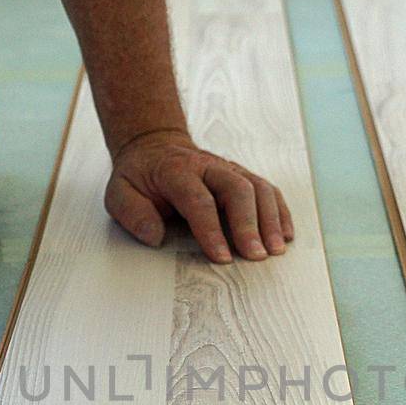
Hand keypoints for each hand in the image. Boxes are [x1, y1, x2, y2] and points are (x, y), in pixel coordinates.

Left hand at [105, 129, 294, 262]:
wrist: (154, 147)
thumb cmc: (140, 176)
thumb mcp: (120, 193)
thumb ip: (133, 214)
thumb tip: (154, 236)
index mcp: (176, 171)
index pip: (199, 200)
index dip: (212, 230)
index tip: (222, 257)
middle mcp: (207, 166)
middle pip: (237, 189)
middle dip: (249, 224)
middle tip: (256, 255)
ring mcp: (228, 169)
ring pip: (258, 188)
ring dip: (271, 219)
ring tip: (276, 249)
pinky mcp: (242, 176)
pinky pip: (267, 191)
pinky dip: (280, 212)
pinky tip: (286, 234)